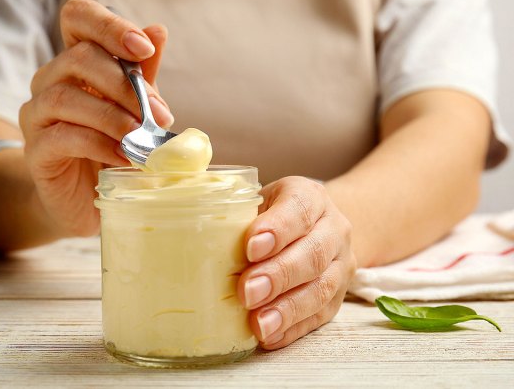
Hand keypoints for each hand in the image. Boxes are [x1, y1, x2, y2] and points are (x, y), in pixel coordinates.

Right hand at [19, 0, 172, 235]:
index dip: (109, 25)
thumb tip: (158, 30)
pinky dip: (98, 144)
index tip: (144, 48)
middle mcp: (50, 81)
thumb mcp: (135, 108)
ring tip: (141, 137)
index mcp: (76, 62)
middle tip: (157, 114)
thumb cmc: (113, 147)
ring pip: (65, 97)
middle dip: (124, 84)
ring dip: (111, 116)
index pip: (78, 17)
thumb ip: (142, 74)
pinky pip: (62, 136)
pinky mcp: (35, 151)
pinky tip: (123, 156)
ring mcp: (37, 115)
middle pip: (77, 57)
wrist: (88, 201)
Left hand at [237, 176, 355, 348]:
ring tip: (259, 324)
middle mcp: (333, 229)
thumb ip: (234, 213)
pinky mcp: (337, 298)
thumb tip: (191, 232)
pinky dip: (292, 328)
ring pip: (320, 289)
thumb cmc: (271, 215)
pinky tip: (270, 336)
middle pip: (312, 254)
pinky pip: (319, 316)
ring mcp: (340, 265)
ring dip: (287, 309)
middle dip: (278, 275)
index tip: (250, 248)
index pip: (299, 208)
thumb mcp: (256, 201)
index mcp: (310, 196)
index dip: (277, 229)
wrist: (314, 228)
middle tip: (247, 292)